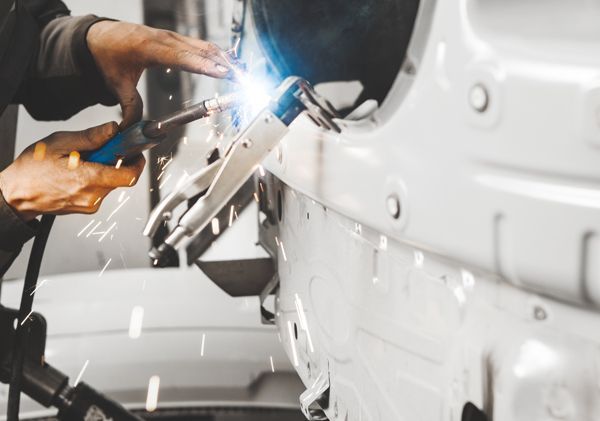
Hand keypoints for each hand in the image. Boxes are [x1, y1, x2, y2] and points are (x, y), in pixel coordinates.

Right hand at [0, 122, 144, 220]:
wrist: (17, 194)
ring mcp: (90, 205)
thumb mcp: (60, 143)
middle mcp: (93, 197)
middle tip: (101, 149)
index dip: (137, 161)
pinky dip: (97, 178)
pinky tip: (79, 171)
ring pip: (111, 183)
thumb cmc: (32, 170)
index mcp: (88, 180)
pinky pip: (101, 190)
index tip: (135, 150)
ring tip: (83, 161)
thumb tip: (113, 130)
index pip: (129, 175)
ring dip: (105, 169)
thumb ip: (90, 137)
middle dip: (117, 161)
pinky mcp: (87, 208)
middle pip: (121, 177)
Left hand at [87, 21, 233, 127]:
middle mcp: (163, 38)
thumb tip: (132, 129)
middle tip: (242, 78)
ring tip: (241, 73)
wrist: (99, 36)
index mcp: (148, 47)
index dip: (204, 65)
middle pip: (200, 50)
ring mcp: (171, 36)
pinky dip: (216, 54)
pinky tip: (228, 62)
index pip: (182, 57)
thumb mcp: (115, 84)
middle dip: (223, 64)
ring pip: (204, 46)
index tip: (222, 72)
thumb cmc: (107, 55)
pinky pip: (200, 45)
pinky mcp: (175, 38)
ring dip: (224, 59)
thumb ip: (128, 107)